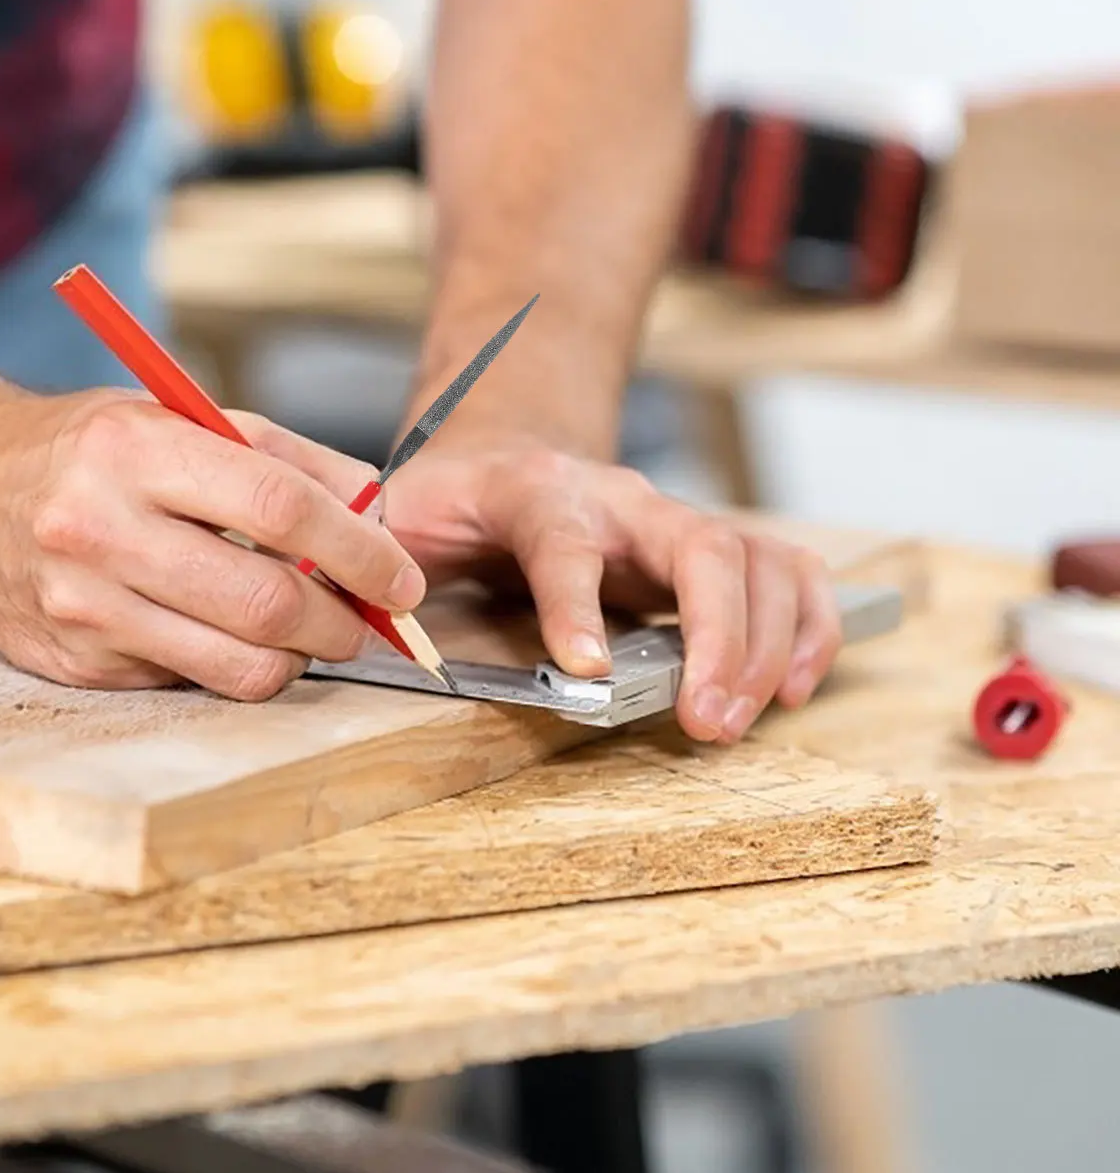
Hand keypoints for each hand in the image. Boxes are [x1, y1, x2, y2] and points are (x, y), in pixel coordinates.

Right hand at [0, 386, 424, 700]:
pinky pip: (187, 683)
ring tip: (305, 630)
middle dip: (342, 623)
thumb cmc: (85, 449)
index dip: (358, 550)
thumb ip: (282, 457)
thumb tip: (376, 513)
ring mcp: (80, 608)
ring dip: (298, 659)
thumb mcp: (174, 416)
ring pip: (235, 667)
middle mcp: (98, 531)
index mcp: (133, 450)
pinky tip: (217, 629)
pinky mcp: (71, 665)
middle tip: (366, 618)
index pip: (278, 507)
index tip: (400, 574)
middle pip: (265, 603)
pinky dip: (227, 664)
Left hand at [378, 437, 842, 742]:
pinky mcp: (709, 546)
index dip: (578, 604)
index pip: (564, 542)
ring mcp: (672, 520)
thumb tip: (362, 609)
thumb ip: (381, 556)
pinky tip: (797, 685)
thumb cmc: (452, 498)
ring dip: (768, 643)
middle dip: (716, 636)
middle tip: (706, 721)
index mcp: (533, 491)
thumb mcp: (398, 515)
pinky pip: (789, 571)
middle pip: (699, 546)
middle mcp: (620, 498)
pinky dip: (810, 626)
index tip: (588, 670)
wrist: (502, 451)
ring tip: (739, 718)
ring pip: (756, 558)